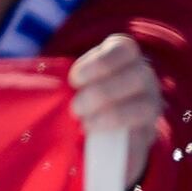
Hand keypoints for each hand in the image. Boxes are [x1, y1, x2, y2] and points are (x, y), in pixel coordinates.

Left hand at [68, 36, 159, 187]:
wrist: (104, 132)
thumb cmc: (83, 97)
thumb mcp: (79, 82)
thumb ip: (70, 82)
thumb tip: (40, 88)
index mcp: (126, 58)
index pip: (123, 48)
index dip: (100, 62)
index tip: (75, 79)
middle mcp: (144, 78)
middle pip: (138, 76)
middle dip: (105, 91)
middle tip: (76, 107)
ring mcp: (151, 107)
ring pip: (146, 107)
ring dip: (114, 115)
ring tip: (86, 124)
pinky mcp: (149, 135)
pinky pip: (142, 136)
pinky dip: (122, 142)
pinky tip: (100, 141)